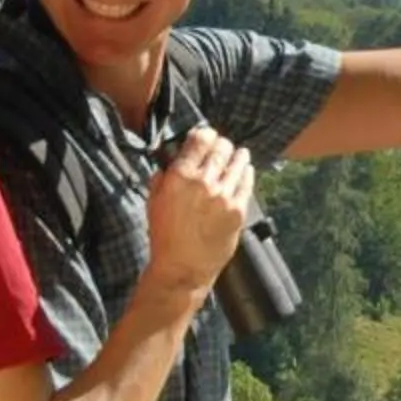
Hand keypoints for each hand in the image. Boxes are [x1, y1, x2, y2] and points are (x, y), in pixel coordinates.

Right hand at [146, 124, 251, 295]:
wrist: (182, 267)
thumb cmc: (164, 236)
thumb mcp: (153, 203)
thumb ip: (162, 179)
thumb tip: (170, 162)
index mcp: (180, 177)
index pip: (199, 140)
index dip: (204, 133)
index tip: (206, 135)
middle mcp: (204, 182)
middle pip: (221, 148)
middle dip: (222, 144)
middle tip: (223, 145)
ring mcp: (224, 196)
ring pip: (238, 163)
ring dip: (238, 155)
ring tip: (240, 153)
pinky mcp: (238, 210)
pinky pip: (247, 183)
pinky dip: (247, 173)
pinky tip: (246, 169)